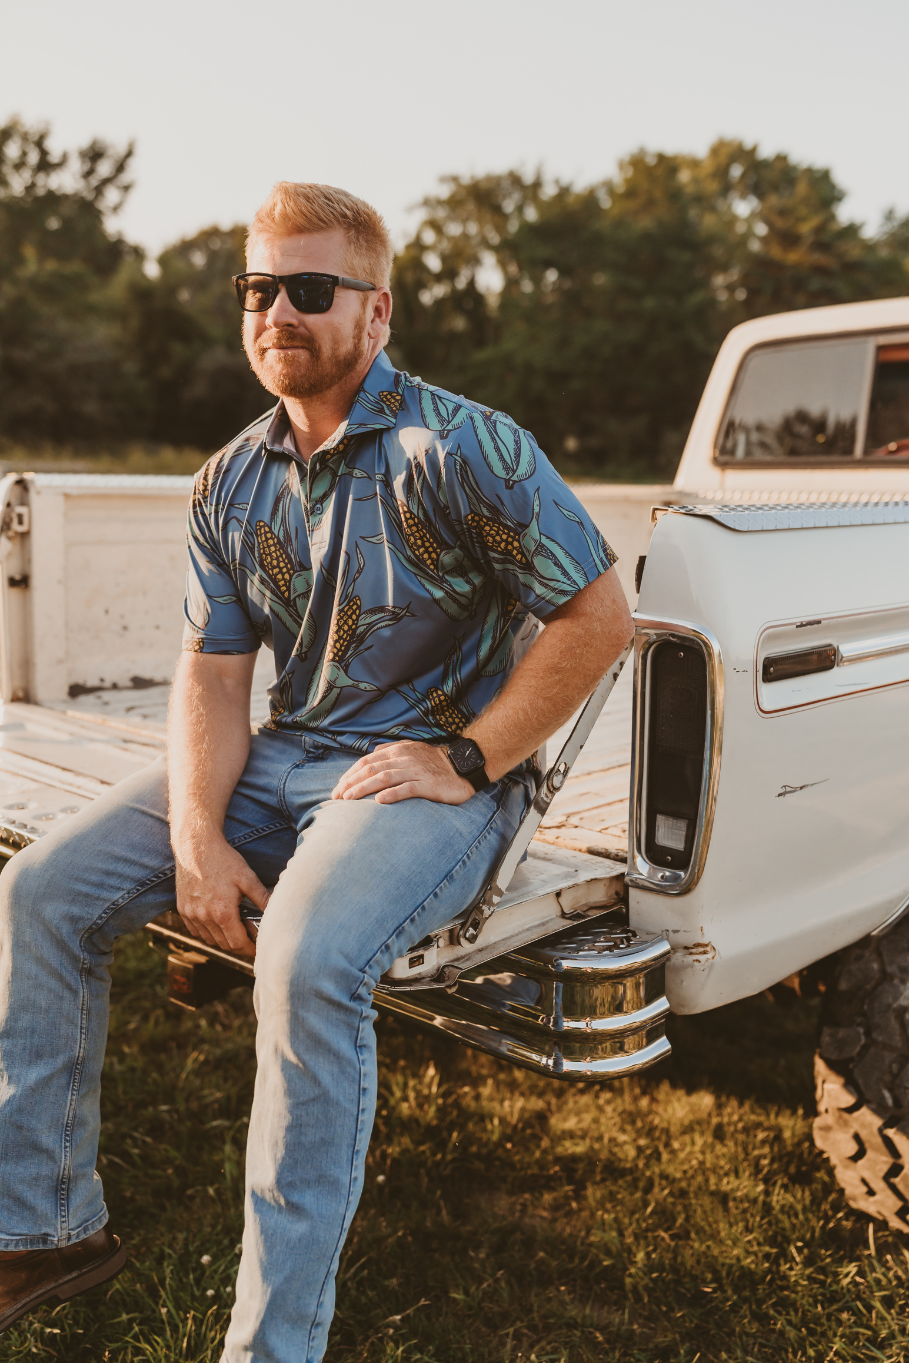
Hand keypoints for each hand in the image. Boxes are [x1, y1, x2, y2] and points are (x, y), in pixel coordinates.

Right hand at [173, 831, 269, 957]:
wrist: (196, 845)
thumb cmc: (224, 860)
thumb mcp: (247, 877)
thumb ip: (262, 898)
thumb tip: (277, 912)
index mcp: (223, 912)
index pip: (237, 944)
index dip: (250, 948)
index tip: (258, 946)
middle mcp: (204, 917)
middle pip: (224, 945)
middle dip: (238, 943)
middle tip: (249, 931)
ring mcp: (191, 915)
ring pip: (210, 939)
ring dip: (223, 937)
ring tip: (235, 924)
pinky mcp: (182, 909)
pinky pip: (196, 930)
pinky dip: (208, 931)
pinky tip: (217, 919)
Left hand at [331, 740, 474, 805]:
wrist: (463, 767)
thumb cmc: (435, 763)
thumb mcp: (411, 750)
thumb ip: (390, 751)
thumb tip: (370, 754)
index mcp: (398, 750)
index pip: (367, 761)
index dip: (350, 774)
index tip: (338, 788)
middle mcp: (405, 758)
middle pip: (372, 769)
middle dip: (351, 783)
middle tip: (337, 797)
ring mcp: (416, 771)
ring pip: (385, 778)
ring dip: (364, 788)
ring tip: (350, 799)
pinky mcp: (429, 784)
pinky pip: (408, 788)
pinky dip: (392, 794)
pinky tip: (379, 801)